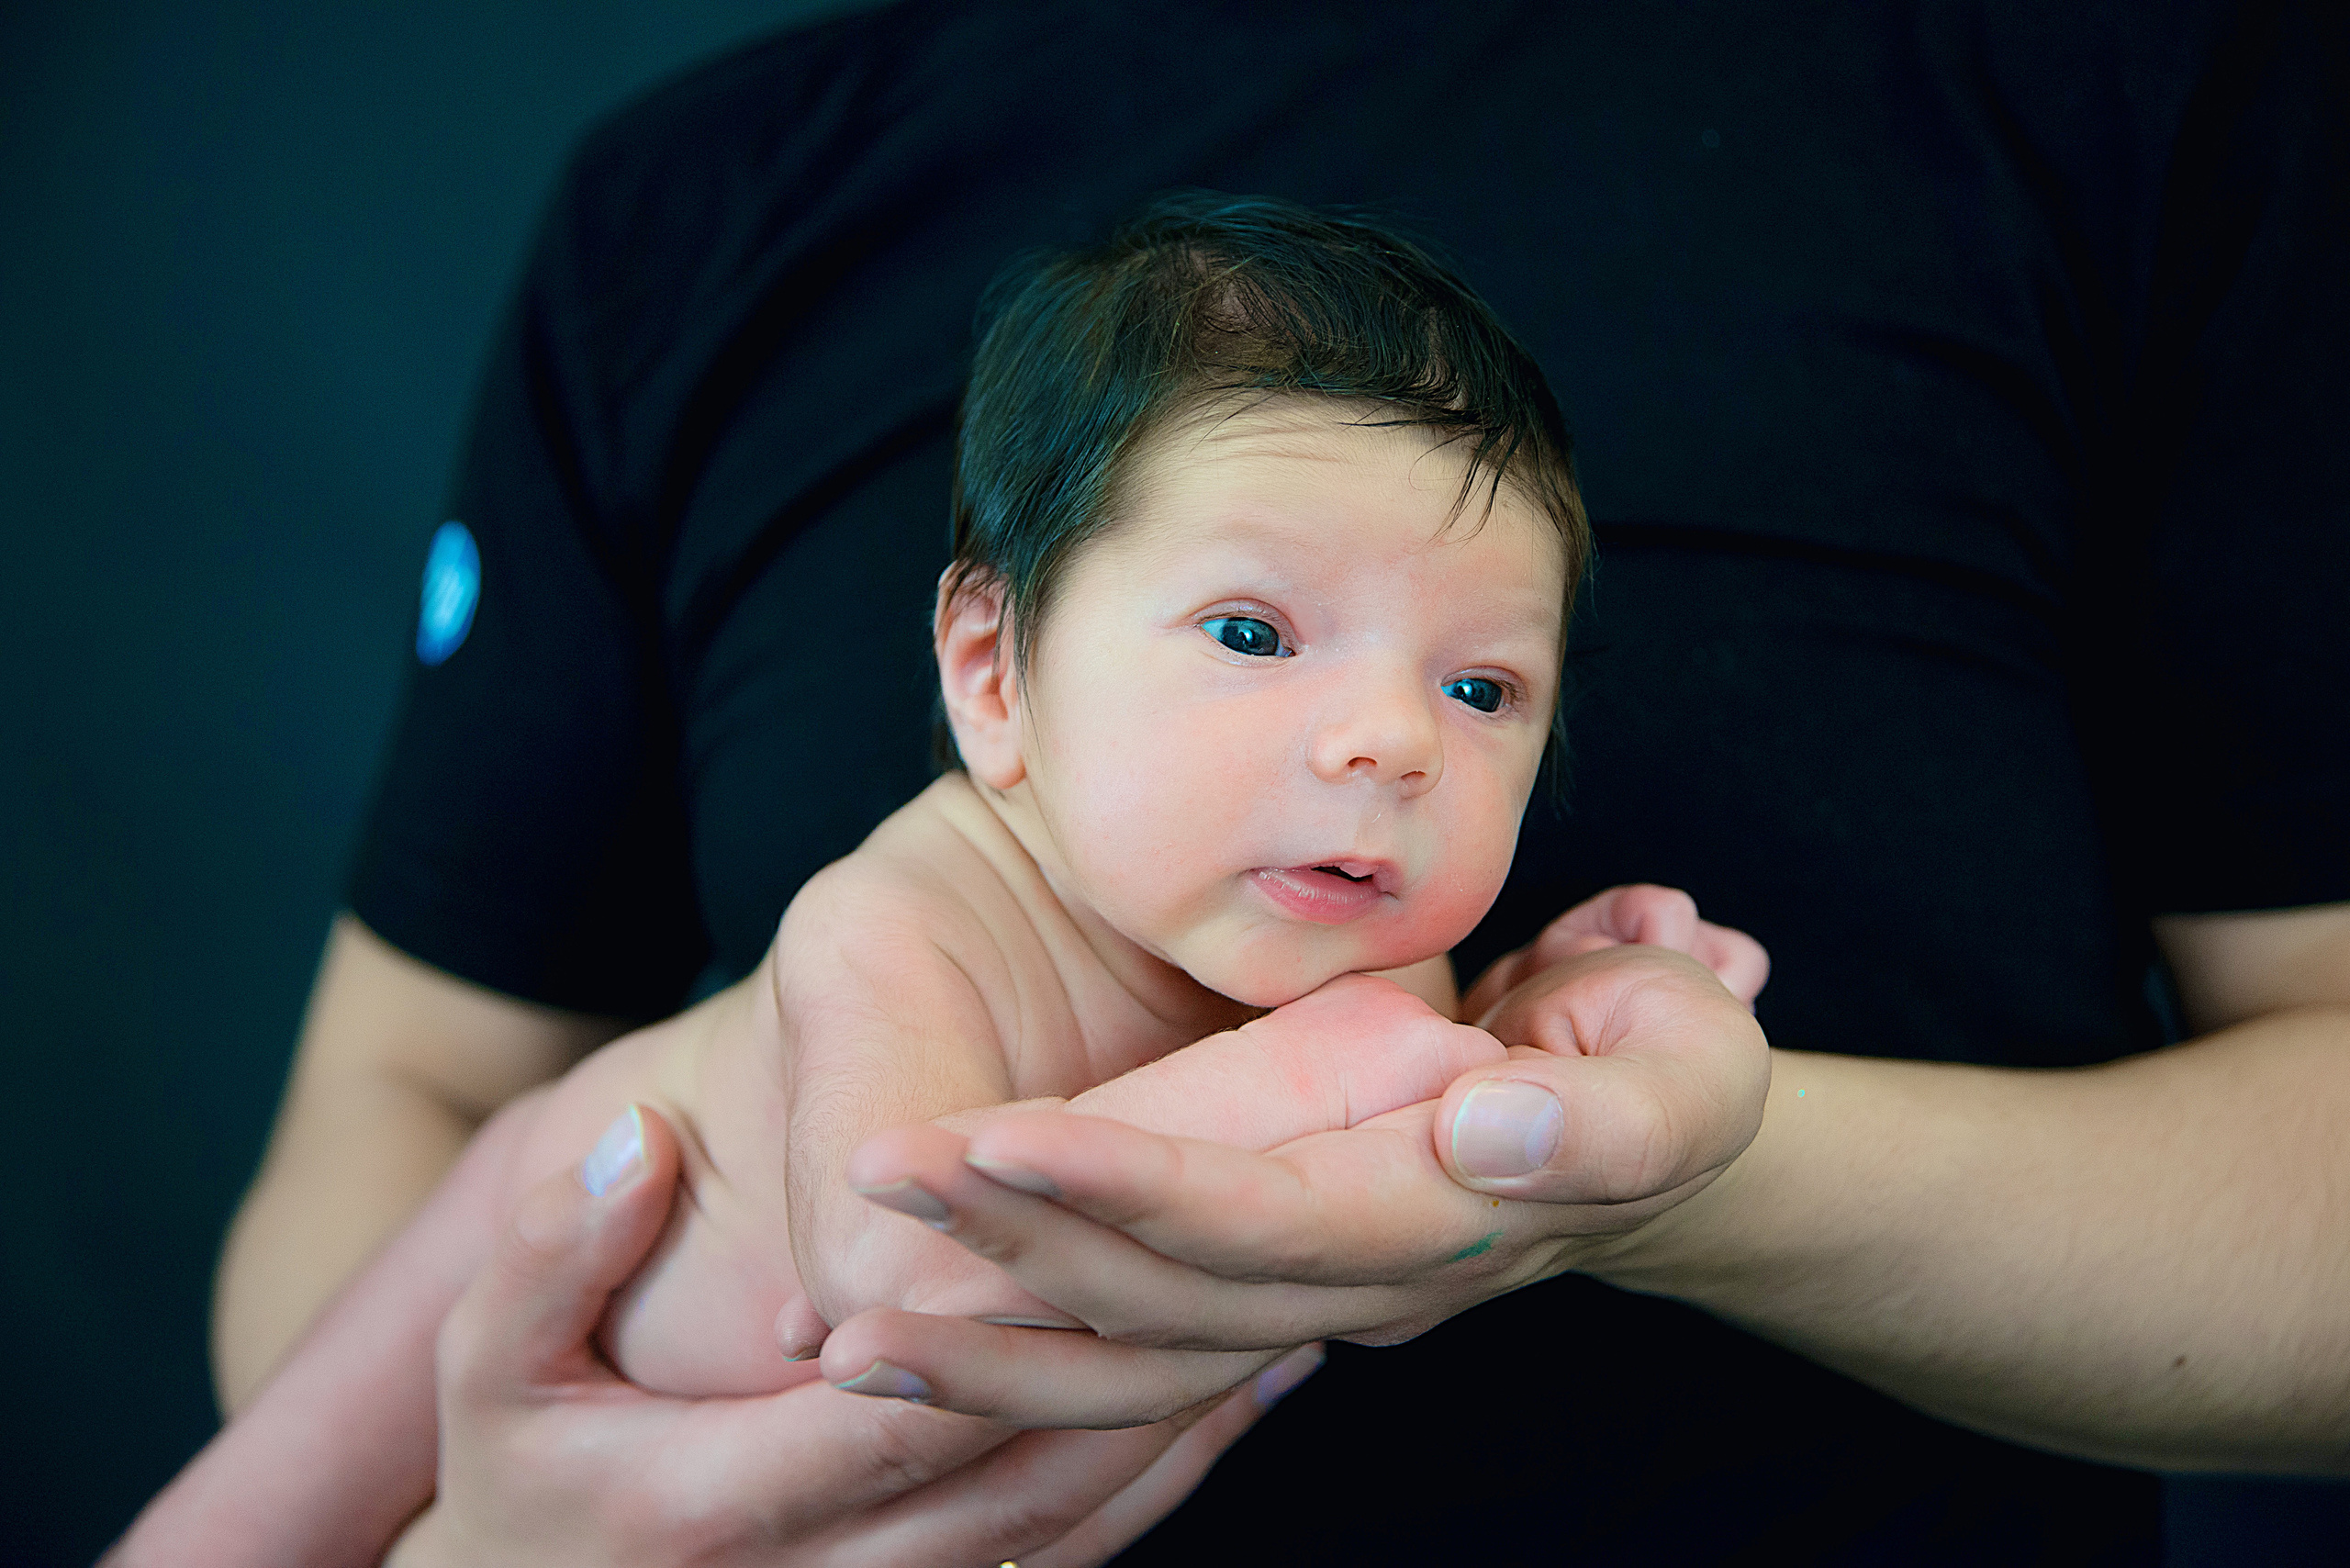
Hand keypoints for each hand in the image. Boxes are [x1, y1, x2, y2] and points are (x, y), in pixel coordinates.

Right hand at [387, 1105, 1310, 1567]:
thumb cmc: (518, 1482)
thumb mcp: (493, 1368)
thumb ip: (552, 1251)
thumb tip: (636, 1138)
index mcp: (720, 1506)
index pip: (898, 1417)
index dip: (1009, 1332)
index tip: (1116, 1241)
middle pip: (1018, 1488)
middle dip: (1143, 1385)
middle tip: (1259, 1274)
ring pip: (1061, 1538)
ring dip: (1172, 1439)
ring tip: (1282, 1330)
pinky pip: (1059, 1567)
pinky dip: (1146, 1490)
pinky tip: (1220, 1408)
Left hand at [820, 891, 1768, 1427]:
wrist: (1641, 1123)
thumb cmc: (1665, 1066)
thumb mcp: (1689, 1066)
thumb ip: (1613, 1112)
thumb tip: (1496, 1123)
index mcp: (1435, 1222)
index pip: (1262, 1223)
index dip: (1127, 1193)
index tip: (988, 1142)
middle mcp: (1352, 1286)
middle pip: (1164, 1308)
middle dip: (1008, 1265)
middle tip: (864, 1193)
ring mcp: (1303, 1301)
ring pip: (1130, 1361)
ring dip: (985, 1358)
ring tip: (838, 1341)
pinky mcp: (1264, 1286)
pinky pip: (1130, 1354)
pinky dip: (1020, 1360)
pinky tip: (915, 1344)